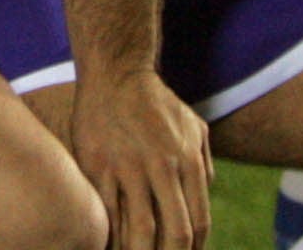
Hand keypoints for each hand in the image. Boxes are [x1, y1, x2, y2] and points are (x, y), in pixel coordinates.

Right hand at [68, 66, 212, 249]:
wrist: (115, 71)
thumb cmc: (155, 101)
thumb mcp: (193, 126)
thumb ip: (203, 164)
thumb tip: (205, 198)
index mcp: (188, 160)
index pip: (197, 223)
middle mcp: (162, 166)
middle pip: (173, 233)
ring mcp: (127, 166)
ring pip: (138, 230)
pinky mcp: (97, 164)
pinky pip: (105, 212)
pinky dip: (108, 236)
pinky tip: (108, 244)